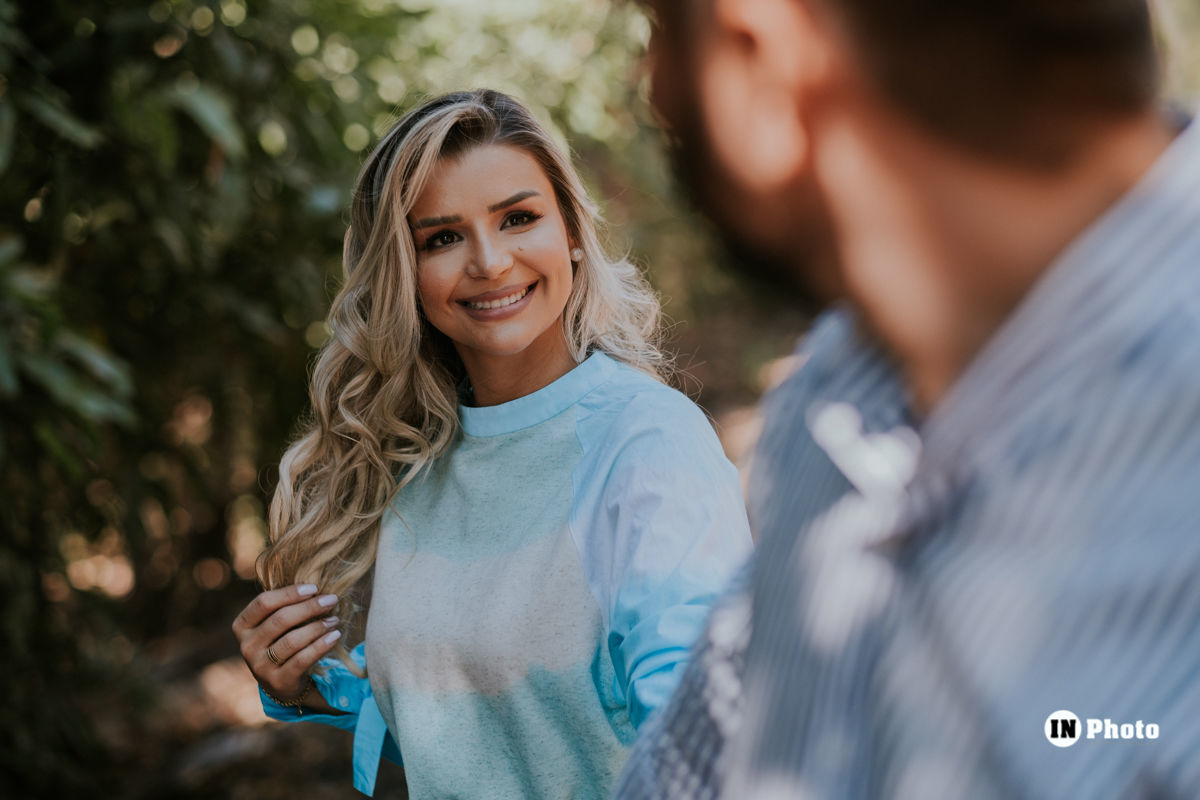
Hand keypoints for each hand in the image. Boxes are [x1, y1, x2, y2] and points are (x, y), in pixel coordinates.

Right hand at [232, 583, 341, 700]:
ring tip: (334, 619)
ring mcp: (259, 666)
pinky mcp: (277, 681)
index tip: (314, 588)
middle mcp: (246, 646)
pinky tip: (334, 636)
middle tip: (332, 600)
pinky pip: (302, 659)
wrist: (280, 681)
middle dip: (310, 607)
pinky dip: (321, 645)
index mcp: (242, 625)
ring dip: (318, 627)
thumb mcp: (274, 624)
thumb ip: (284, 606)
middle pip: (281, 619)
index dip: (289, 593)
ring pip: (292, 640)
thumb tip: (316, 586)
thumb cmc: (280, 641)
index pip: (263, 602)